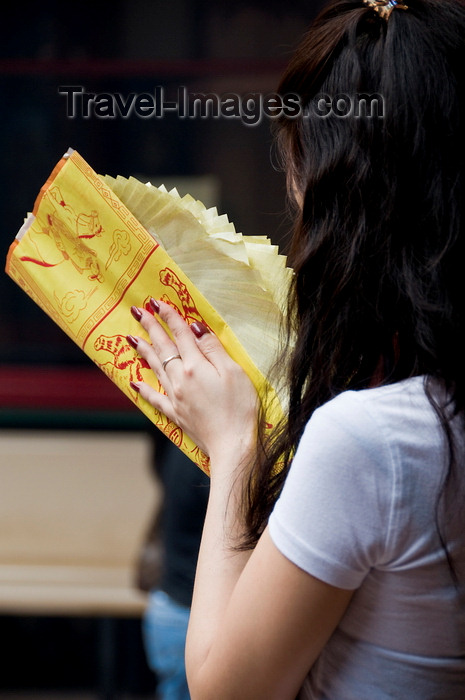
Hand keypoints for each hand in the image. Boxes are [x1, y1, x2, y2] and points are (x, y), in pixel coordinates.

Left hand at [128, 300, 258, 466]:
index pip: (180, 334)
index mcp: (195, 366)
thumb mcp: (234, 372)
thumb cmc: (239, 408)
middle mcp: (180, 379)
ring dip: (144, 351)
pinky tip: (135, 383)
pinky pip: (155, 398)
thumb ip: (213, 349)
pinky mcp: (176, 413)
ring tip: (132, 338)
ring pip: (155, 368)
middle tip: (138, 312)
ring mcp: (175, 397)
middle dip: (151, 327)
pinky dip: (144, 390)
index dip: (169, 316)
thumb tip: (196, 328)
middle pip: (163, 347)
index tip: (157, 302)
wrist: (231, 445)